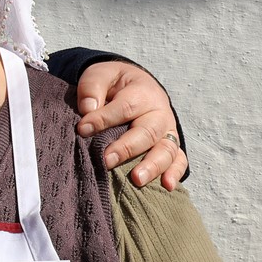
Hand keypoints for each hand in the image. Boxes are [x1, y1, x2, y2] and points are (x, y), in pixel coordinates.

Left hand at [74, 61, 185, 188]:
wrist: (133, 84)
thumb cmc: (113, 83)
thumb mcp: (100, 75)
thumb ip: (92, 88)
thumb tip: (88, 109)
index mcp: (142, 92)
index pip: (125, 107)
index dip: (103, 119)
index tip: (83, 129)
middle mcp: (159, 113)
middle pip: (148, 131)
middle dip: (127, 147)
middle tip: (107, 160)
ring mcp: (167, 130)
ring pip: (166, 149)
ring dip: (153, 165)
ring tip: (137, 180)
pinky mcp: (171, 145)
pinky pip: (179, 160)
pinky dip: (174, 172)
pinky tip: (166, 186)